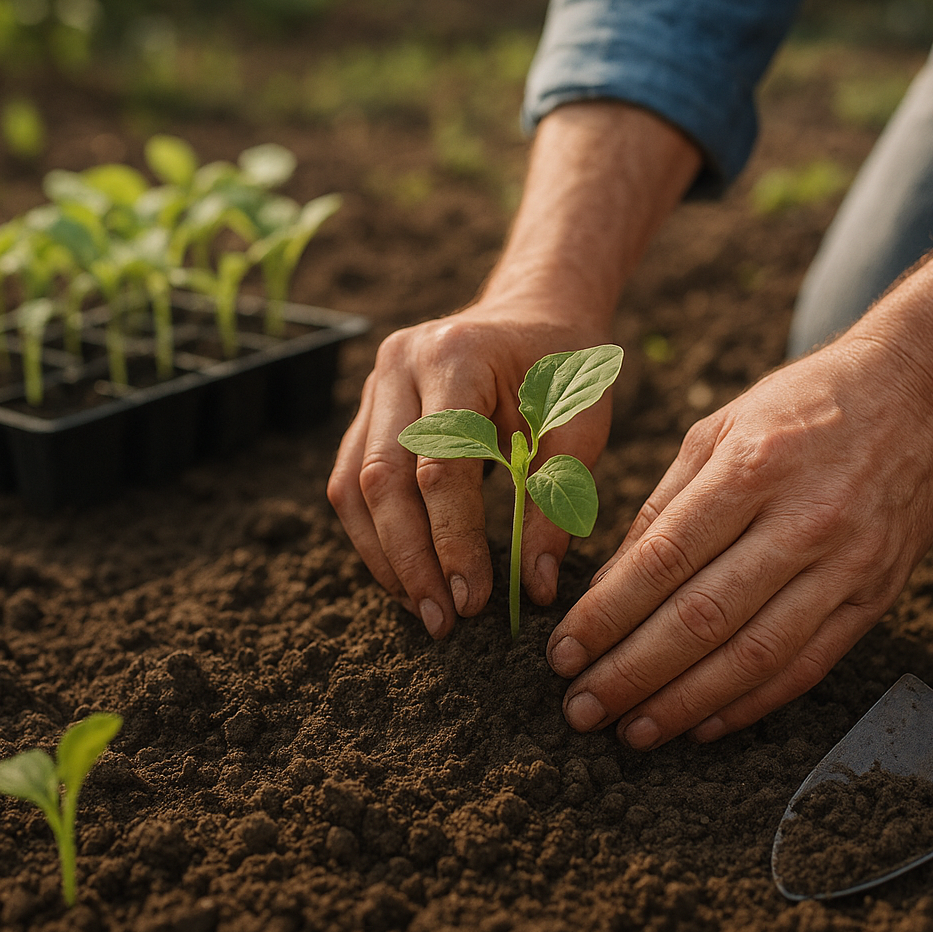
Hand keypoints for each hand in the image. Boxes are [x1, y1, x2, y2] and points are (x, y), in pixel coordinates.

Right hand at [328, 309, 609, 637]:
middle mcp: (399, 365)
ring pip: (353, 486)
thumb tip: (533, 586)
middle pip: (382, 479)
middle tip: (443, 620)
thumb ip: (558, 499)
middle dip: (410, 560)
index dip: (452, 540)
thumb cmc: (565, 367)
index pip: (440, 465)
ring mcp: (373, 384)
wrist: (536, 311)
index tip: (475, 599)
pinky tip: (405, 577)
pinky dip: (374, 535)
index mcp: (455, 356)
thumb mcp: (582, 423)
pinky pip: (350, 481)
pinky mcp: (367, 409)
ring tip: (423, 609)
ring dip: (384, 556)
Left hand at [545, 338, 932, 748]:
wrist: (920, 393)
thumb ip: (662, 507)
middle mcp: (803, 521)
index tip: (563, 654)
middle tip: (582, 709)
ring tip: (634, 730)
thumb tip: (607, 587)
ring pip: (754, 655)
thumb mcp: (720, 428)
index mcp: (752, 468)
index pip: (663, 560)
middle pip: (703, 618)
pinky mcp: (876, 597)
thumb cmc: (804, 406)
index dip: (607, 615)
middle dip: (632, 672)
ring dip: (685, 703)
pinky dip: (751, 704)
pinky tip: (704, 724)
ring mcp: (847, 564)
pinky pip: (807, 666)